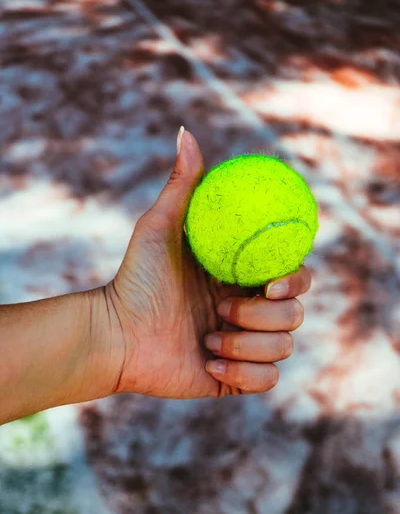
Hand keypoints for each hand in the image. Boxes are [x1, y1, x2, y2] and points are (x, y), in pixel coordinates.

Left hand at [97, 129, 311, 398]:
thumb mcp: (159, 228)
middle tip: (222, 311)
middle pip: (296, 314)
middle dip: (262, 316)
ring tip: (205, 336)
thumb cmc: (135, 279)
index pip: (294, 277)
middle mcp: (249, 311)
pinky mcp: (236, 378)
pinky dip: (242, 374)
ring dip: (246, 344)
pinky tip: (207, 361)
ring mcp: (245, 346)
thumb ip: (180, 185)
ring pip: (284, 348)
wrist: (115, 334)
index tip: (274, 282)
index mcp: (241, 279)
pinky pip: (267, 381)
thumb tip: (186, 131)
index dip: (297, 280)